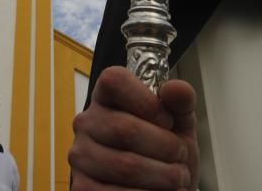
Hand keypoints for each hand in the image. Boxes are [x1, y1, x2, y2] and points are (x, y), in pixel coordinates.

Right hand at [69, 66, 197, 189]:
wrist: (162, 188)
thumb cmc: (166, 151)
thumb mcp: (180, 123)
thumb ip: (181, 102)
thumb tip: (175, 89)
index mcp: (107, 96)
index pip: (114, 81)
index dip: (147, 101)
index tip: (168, 121)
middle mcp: (87, 122)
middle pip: (125, 129)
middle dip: (165, 147)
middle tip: (181, 157)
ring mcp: (81, 156)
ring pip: (125, 165)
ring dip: (162, 177)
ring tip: (176, 178)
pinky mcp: (81, 188)